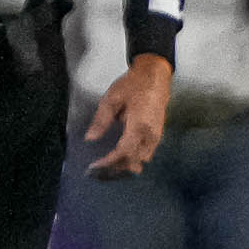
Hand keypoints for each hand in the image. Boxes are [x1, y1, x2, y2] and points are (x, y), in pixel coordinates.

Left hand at [85, 55, 171, 177]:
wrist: (156, 76)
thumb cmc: (134, 84)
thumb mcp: (111, 99)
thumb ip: (101, 120)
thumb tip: (91, 138)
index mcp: (139, 124)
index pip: (124, 152)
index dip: (108, 163)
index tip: (93, 167)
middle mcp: (151, 134)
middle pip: (134, 161)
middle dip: (115, 170)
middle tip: (96, 173)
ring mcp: (156, 135)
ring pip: (142, 160)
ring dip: (125, 167)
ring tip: (107, 168)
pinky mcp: (157, 135)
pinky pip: (146, 154)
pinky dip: (133, 160)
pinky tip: (120, 160)